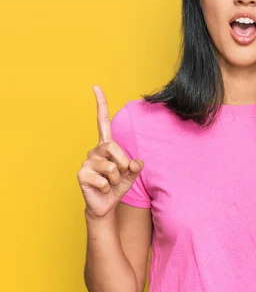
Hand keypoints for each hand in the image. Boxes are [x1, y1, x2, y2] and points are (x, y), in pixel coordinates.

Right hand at [77, 86, 143, 218]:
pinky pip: (103, 180)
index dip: (101, 104)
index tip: (96, 87)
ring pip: (110, 167)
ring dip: (116, 179)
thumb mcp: (132, 173)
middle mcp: (95, 150)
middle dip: (123, 163)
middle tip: (121, 175)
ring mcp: (86, 161)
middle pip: (113, 147)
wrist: (106, 204)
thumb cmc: (118, 185)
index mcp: (107, 145)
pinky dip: (108, 187)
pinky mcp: (81, 174)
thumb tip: (137, 162)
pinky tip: (102, 189)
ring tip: (110, 183)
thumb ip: (136, 166)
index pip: (102, 121)